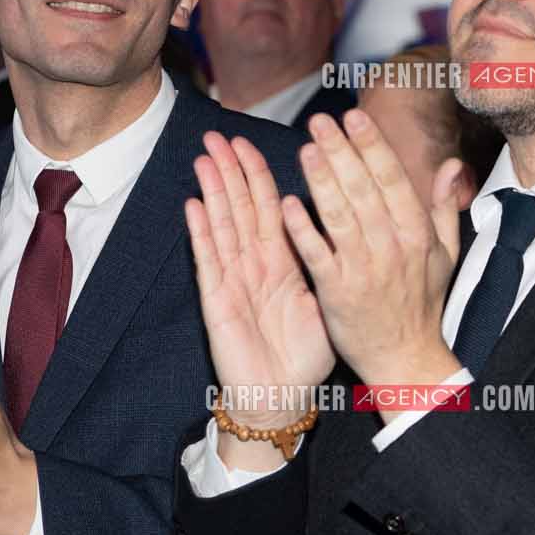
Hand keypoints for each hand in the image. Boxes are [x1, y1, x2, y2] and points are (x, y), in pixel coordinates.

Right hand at [185, 131, 335, 430]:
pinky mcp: (218, 302)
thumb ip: (325, 262)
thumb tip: (342, 225)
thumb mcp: (324, 301)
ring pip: (222, 226)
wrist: (282, 400)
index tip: (251, 142)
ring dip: (213, 191)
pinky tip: (193, 205)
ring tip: (204, 157)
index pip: (269, 208)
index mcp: (282, 263)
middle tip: (218, 134)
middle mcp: (254, 266)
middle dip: (230, 171)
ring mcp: (233, 281)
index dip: (259, 175)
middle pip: (240, 208)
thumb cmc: (304, 357)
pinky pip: (209, 262)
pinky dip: (201, 233)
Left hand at [278, 108, 463, 388]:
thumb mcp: (446, 252)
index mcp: (417, 234)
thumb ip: (444, 205)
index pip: (392, 179)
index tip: (355, 117)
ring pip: (340, 216)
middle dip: (341, 151)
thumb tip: (451, 164)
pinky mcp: (337, 292)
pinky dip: (303, 229)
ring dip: (322, 180)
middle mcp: (392, 247)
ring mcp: (363, 269)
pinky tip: (288, 203)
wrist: (405, 357)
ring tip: (306, 148)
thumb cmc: (422, 302)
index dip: (372, 146)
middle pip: (363, 190)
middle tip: (320, 121)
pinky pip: (318, 254)